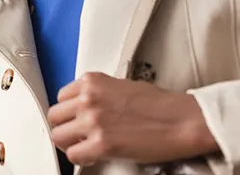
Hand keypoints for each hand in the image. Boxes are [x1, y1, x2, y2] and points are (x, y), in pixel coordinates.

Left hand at [47, 72, 218, 165]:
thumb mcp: (121, 86)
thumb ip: (99, 93)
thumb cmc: (162, 105)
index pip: (61, 97)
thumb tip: (86, 106)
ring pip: (58, 136)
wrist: (184, 120)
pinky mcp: (102, 144)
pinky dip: (80, 158)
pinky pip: (74, 155)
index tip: (74, 118)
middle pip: (55, 116)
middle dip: (64, 127)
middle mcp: (89, 98)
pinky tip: (91, 156)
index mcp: (92, 81)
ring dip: (69, 143)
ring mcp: (93, 121)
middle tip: (75, 135)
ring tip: (82, 146)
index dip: (68, 111)